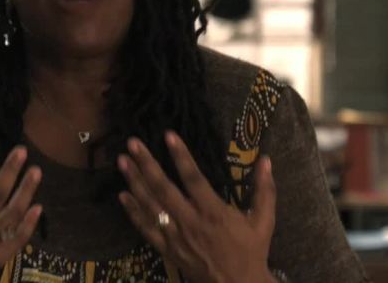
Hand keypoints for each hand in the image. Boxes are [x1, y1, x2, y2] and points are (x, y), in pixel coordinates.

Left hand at [117, 131, 275, 282]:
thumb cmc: (251, 251)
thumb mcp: (263, 221)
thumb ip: (264, 190)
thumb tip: (266, 159)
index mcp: (213, 212)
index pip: (193, 178)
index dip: (181, 156)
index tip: (168, 135)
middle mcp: (190, 221)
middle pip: (163, 188)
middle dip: (146, 164)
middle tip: (132, 144)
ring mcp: (175, 236)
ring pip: (150, 205)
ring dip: (134, 182)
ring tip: (121, 162)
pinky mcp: (167, 249)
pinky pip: (146, 228)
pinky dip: (133, 212)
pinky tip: (122, 195)